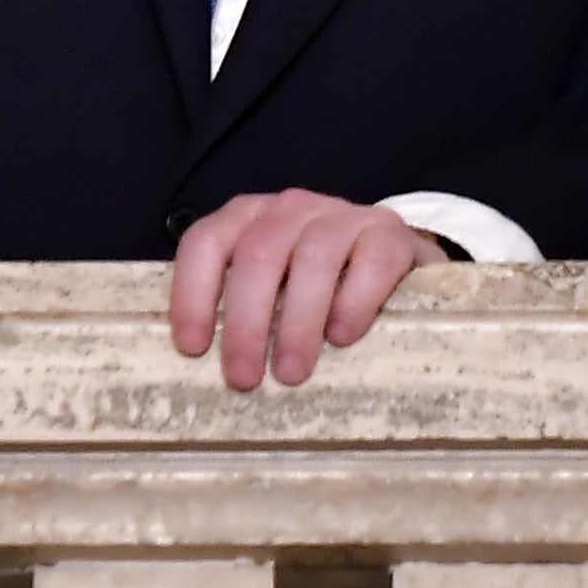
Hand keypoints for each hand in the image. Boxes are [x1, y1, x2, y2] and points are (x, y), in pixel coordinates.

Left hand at [167, 190, 450, 389]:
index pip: (207, 243)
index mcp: (249, 219)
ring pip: (312, 258)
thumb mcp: (272, 292)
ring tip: (291, 373)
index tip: (193, 348)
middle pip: (258, 254)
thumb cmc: (319, 290)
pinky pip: (371, 261)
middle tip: (244, 378)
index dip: (193, 294)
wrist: (394, 266)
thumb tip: (201, 373)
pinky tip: (342, 337)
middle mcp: (292, 208)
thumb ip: (240, 312)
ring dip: (296, 322)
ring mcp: (344, 215)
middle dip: (246, 322)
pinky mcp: (390, 233)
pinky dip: (353, 302)